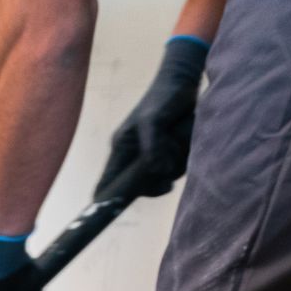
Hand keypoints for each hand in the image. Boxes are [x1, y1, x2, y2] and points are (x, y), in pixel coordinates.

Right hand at [97, 36, 207, 200]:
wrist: (184, 81)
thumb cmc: (164, 97)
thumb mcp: (153, 120)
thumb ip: (151, 146)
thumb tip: (156, 172)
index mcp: (121, 149)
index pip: (106, 184)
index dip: (108, 200)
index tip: (116, 208)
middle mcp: (133, 156)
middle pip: (141, 188)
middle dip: (157, 180)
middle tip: (169, 164)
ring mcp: (151, 156)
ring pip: (163, 178)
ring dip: (175, 165)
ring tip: (178, 139)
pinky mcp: (168, 154)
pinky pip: (176, 169)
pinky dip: (184, 159)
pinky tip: (185, 140)